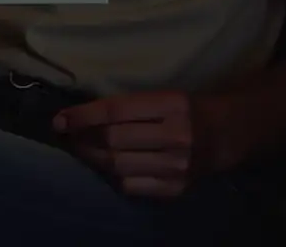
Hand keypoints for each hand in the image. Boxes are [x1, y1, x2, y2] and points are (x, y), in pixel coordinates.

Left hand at [54, 91, 194, 198]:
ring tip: (79, 148)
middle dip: (82, 138)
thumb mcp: (164, 96)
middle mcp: (176, 136)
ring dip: (92, 157)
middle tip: (65, 134)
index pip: (117, 110)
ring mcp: (177, 167)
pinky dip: (112, 176)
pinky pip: (131, 186)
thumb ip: (130, 106)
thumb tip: (83, 114)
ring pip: (118, 165)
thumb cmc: (187, 109)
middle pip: (114, 140)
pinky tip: (104, 165)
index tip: (60, 118)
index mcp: (172, 104)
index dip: (84, 115)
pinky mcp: (176, 189)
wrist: (225, 135)